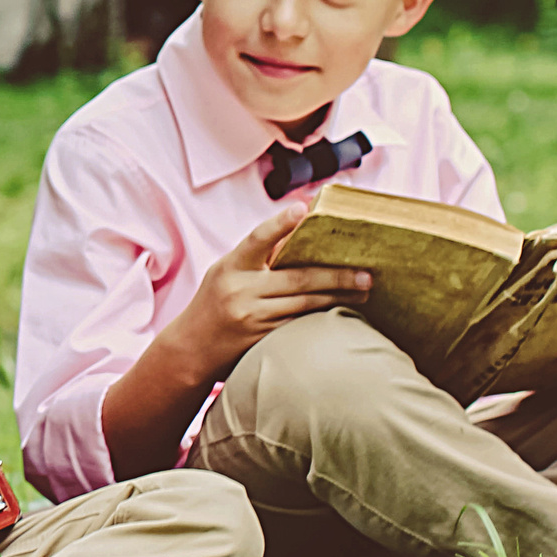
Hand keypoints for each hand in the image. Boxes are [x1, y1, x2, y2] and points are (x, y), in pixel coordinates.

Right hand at [159, 199, 373, 381]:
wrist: (190, 349)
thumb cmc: (214, 303)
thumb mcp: (226, 273)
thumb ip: (257, 257)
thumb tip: (298, 232)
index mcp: (231, 267)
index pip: (257, 239)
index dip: (279, 223)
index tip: (303, 208)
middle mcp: (241, 291)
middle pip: (298, 279)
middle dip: (336, 275)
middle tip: (366, 273)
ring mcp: (252, 317)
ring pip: (305, 304)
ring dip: (338, 297)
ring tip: (363, 291)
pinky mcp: (261, 339)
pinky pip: (299, 323)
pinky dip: (322, 316)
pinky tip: (342, 311)